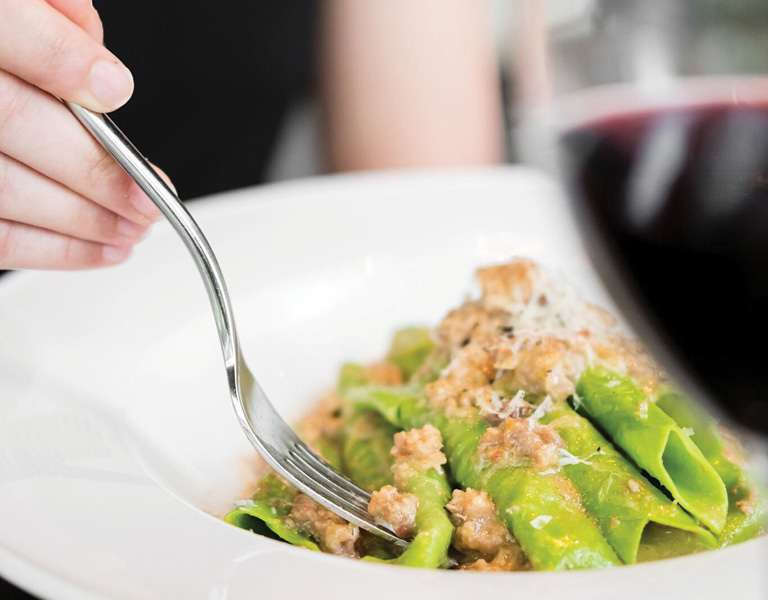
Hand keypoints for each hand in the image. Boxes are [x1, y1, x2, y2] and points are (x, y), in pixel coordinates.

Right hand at [0, 0, 166, 269]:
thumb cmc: (7, 43)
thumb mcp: (24, 7)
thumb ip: (58, 19)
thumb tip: (102, 74)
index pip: (8, 29)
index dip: (63, 62)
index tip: (114, 89)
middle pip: (11, 121)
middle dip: (94, 168)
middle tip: (149, 197)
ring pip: (4, 188)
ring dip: (83, 218)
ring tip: (135, 228)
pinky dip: (56, 249)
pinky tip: (104, 249)